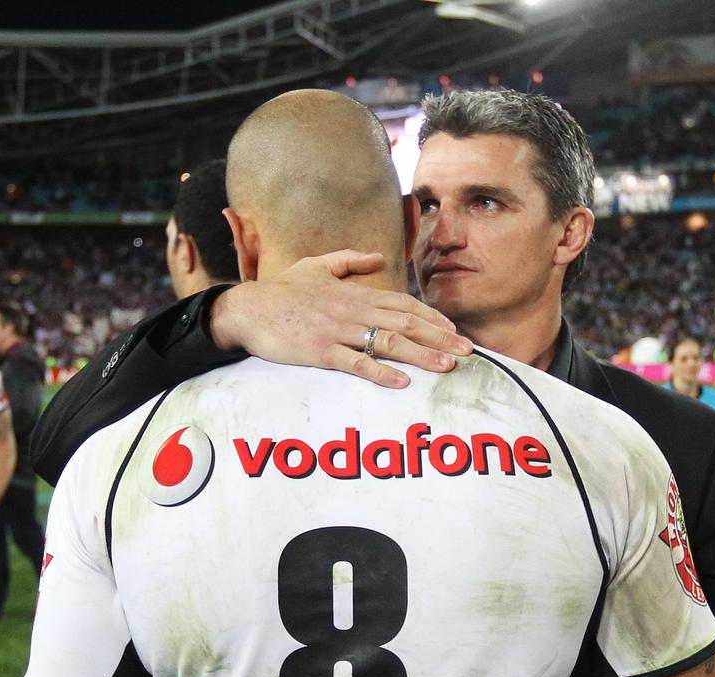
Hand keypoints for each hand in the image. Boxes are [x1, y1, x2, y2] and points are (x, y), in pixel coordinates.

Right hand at [210, 250, 472, 387]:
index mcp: (355, 292)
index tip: (455, 331)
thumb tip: (378, 257)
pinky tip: (401, 381)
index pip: (404, 304)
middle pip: (405, 324)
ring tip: (446, 366)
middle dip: (439, 338)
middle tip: (468, 352)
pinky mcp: (320, 350)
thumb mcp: (317, 265)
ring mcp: (337, 330)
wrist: (246, 308)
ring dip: (420, 354)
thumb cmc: (282, 288)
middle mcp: (352, 309)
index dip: (433, 318)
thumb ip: (351, 260)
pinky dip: (379, 372)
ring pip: (387, 342)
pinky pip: (355, 363)